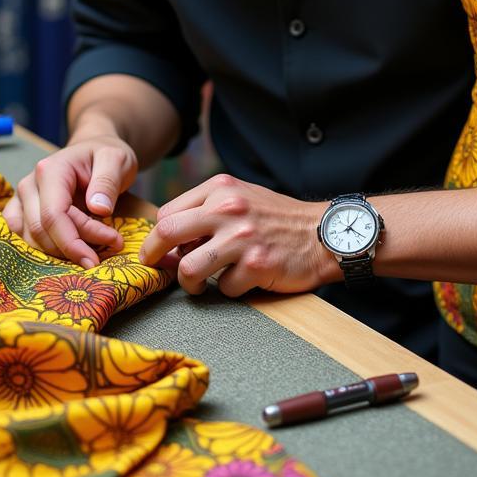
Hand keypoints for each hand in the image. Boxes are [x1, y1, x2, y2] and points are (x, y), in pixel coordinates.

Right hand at [2, 136, 136, 267]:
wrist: (94, 150)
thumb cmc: (105, 154)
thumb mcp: (116, 159)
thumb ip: (108, 182)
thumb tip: (99, 209)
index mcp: (50, 171)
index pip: (53, 215)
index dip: (73, 242)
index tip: (97, 259)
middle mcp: (29, 185)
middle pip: (40, 231)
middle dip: (72, 248)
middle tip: (106, 252)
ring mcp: (22, 200)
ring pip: (30, 240)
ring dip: (60, 253)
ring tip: (93, 250)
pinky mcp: (22, 213)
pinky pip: (23, 239)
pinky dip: (44, 252)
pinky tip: (69, 254)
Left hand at [139, 173, 334, 296]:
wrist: (321, 232)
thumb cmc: (276, 218)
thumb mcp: (241, 197)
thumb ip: (206, 210)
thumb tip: (169, 242)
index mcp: (221, 188)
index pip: (168, 212)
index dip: (159, 235)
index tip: (161, 249)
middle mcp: (228, 208)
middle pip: (167, 233)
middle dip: (154, 256)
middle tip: (158, 268)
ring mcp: (242, 237)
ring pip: (188, 268)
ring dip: (190, 282)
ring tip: (200, 284)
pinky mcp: (256, 265)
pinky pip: (224, 288)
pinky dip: (231, 288)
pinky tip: (245, 279)